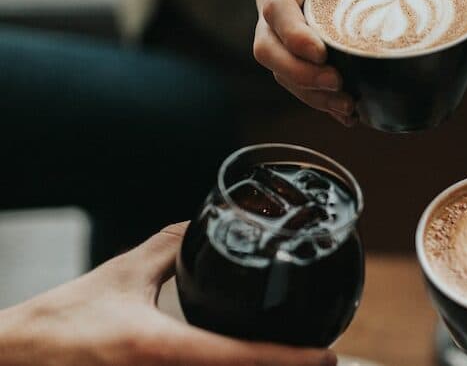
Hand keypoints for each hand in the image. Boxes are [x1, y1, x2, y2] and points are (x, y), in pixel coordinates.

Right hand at [0, 223, 336, 365]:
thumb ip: (168, 249)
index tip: (326, 358)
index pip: (241, 358)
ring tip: (293, 365)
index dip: (290, 361)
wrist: (18, 359)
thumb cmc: (63, 322)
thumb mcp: (122, 276)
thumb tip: (200, 224)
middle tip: (317, 364)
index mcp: (161, 347)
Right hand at [251, 0, 432, 125]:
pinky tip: (347, 114)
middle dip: (301, 76)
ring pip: (278, 71)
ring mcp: (279, 29)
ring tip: (349, 107)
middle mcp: (275, 2)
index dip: (294, 34)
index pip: (277, 5)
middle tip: (339, 85)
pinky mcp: (290, 48)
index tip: (322, 53)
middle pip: (268, 49)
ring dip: (311, 95)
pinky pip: (293, 80)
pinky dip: (318, 100)